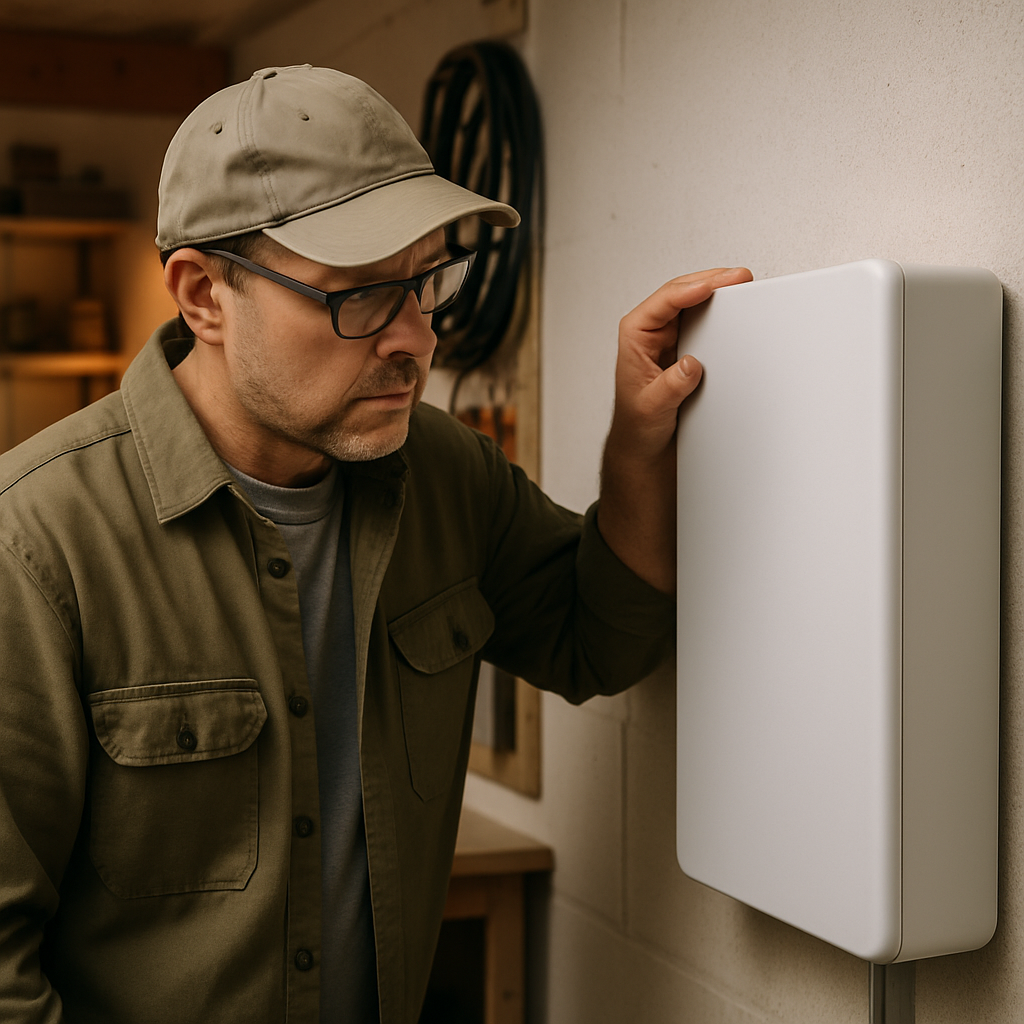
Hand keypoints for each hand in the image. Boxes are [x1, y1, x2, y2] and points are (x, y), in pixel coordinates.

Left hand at [609, 266, 752, 461]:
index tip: (712, 286)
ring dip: (717, 291)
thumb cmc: (637, 425)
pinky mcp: (687, 348)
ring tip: (742, 283)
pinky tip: (737, 307)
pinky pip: (705, 321)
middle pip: (681, 293)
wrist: (643, 446)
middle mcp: (651, 331)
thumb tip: (691, 364)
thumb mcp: (651, 408)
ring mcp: (670, 337)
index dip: (688, 291)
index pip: (662, 303)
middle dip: (710, 281)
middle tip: (738, 277)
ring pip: (694, 302)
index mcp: (635, 336)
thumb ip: (670, 387)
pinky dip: (721, 311)